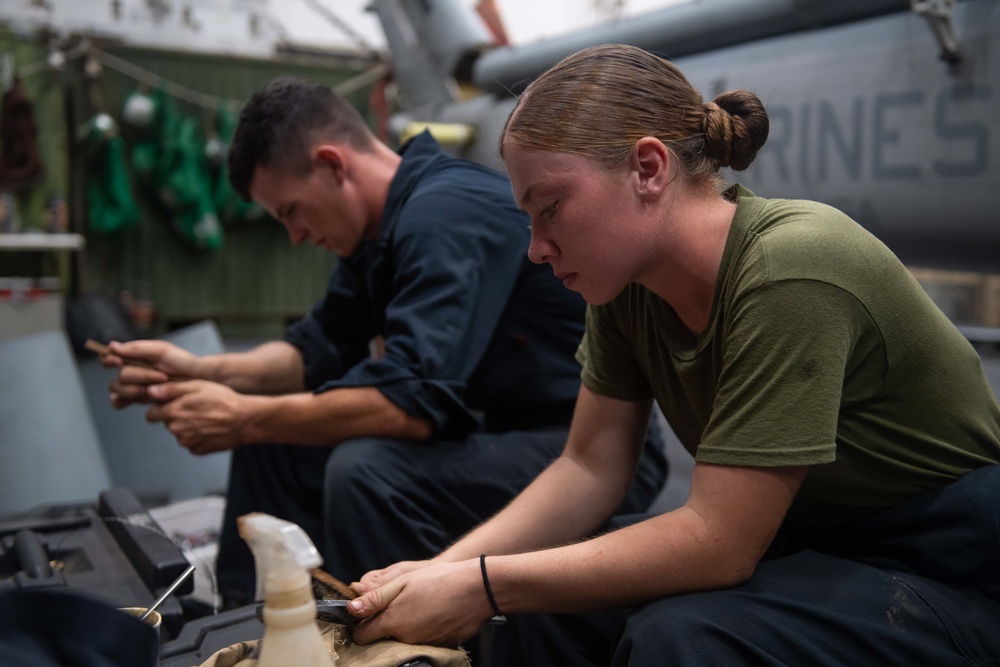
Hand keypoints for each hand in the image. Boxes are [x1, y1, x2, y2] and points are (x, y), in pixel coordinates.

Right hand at [102, 340, 199, 407]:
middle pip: (119, 377)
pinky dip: (124, 401)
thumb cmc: (181, 361)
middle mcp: (130, 371)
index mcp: (133, 357)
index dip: (107, 359)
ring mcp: (132, 385)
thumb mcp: (161, 350)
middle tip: (162, 376)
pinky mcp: (138, 398)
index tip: (117, 361)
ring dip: (133, 390)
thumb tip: (112, 346)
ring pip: (117, 390)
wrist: (197, 378)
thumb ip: (137, 349)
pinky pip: (119, 403)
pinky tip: (139, 397)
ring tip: (155, 389)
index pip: (109, 357)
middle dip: (139, 377)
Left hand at [144, 380, 259, 453]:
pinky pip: (191, 443)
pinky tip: (210, 429)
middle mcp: (177, 429)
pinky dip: (198, 437)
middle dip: (177, 416)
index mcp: (174, 412)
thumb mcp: (198, 386)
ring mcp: (187, 442)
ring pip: (180, 433)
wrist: (245, 420)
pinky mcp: (197, 450)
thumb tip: (150, 391)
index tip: (173, 404)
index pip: (151, 415)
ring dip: (188, 427)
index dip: (161, 408)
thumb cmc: (223, 400)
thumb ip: (171, 389)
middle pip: (167, 423)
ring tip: (207, 418)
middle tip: (197, 408)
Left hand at [349, 559, 494, 646]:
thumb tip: (351, 609)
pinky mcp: (439, 645)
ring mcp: (423, 644)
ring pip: (402, 639)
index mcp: (394, 622)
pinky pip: (421, 641)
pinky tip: (432, 613)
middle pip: (382, 638)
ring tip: (418, 604)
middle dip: (383, 623)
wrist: (478, 589)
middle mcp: (406, 639)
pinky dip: (421, 629)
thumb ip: (375, 597)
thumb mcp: (403, 581)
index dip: (362, 622)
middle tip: (397, 603)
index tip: (368, 611)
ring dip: (403, 626)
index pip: (362, 635)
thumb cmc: (440, 580)